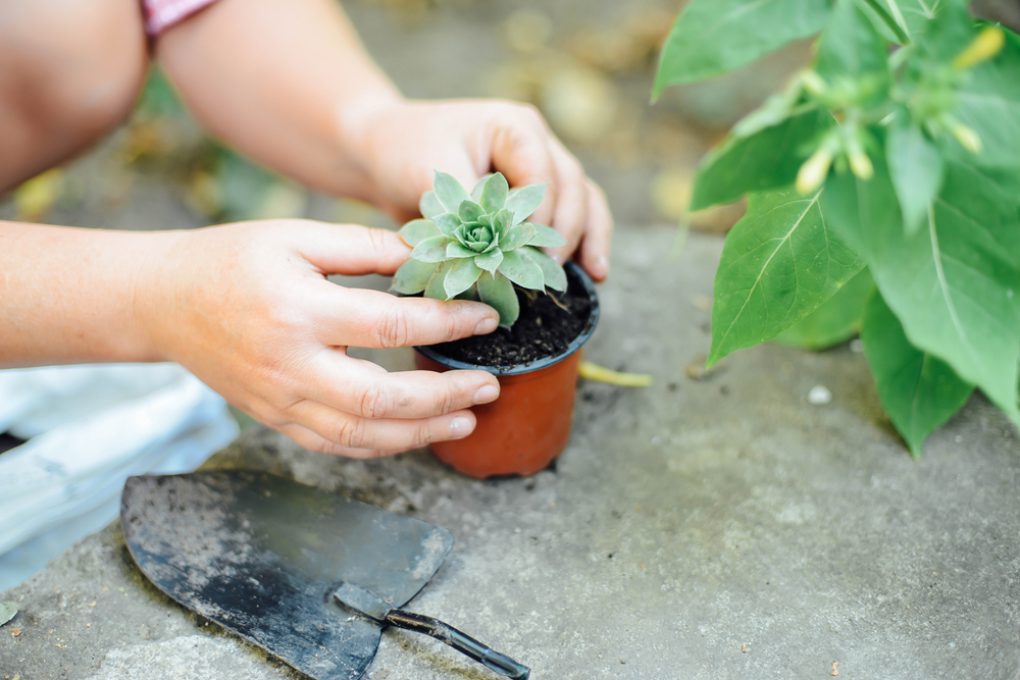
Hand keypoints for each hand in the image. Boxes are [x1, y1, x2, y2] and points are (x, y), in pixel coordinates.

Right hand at [140, 220, 501, 457]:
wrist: (164, 301)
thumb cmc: (233, 259)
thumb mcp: (297, 235)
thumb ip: (366, 246)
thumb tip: (431, 255)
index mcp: (298, 311)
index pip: (389, 326)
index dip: (446, 324)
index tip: (486, 318)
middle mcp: (289, 365)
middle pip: (380, 397)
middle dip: (444, 396)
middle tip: (491, 383)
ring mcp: (279, 401)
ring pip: (360, 434)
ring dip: (422, 432)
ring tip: (468, 417)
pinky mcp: (274, 420)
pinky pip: (335, 446)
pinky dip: (382, 445)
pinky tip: (417, 434)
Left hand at [347, 99, 613, 280]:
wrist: (387, 154)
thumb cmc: (405, 155)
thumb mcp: (433, 177)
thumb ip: (471, 210)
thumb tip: (501, 251)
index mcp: (513, 126)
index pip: (542, 172)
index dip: (540, 215)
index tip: (527, 252)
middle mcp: (537, 142)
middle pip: (572, 186)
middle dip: (565, 232)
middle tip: (549, 272)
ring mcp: (543, 166)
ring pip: (584, 199)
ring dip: (589, 238)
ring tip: (594, 274)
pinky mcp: (539, 195)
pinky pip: (574, 215)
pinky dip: (585, 241)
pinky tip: (595, 272)